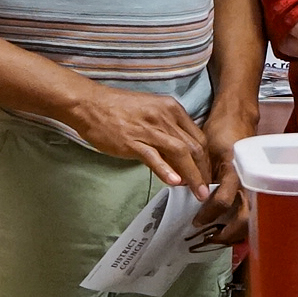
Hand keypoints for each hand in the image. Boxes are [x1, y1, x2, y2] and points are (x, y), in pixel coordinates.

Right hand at [61, 83, 212, 189]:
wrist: (90, 104)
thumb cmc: (119, 109)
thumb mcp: (152, 112)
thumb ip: (168, 130)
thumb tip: (181, 155)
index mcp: (172, 109)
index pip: (198, 137)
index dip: (207, 159)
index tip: (207, 175)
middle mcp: (165, 117)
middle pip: (194, 147)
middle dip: (204, 171)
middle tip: (206, 190)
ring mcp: (149, 129)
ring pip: (180, 153)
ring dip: (192, 175)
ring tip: (198, 192)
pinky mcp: (132, 141)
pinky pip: (153, 156)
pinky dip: (166, 170)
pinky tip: (174, 182)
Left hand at [191, 115, 253, 241]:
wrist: (238, 117)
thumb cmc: (221, 130)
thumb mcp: (205, 150)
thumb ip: (201, 174)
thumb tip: (191, 194)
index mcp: (237, 170)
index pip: (223, 200)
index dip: (208, 214)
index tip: (197, 222)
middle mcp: (250, 180)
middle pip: (246, 218)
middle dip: (229, 233)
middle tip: (211, 239)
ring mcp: (255, 184)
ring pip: (251, 218)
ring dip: (236, 232)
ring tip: (219, 237)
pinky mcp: (255, 186)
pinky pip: (249, 210)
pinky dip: (239, 222)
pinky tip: (228, 226)